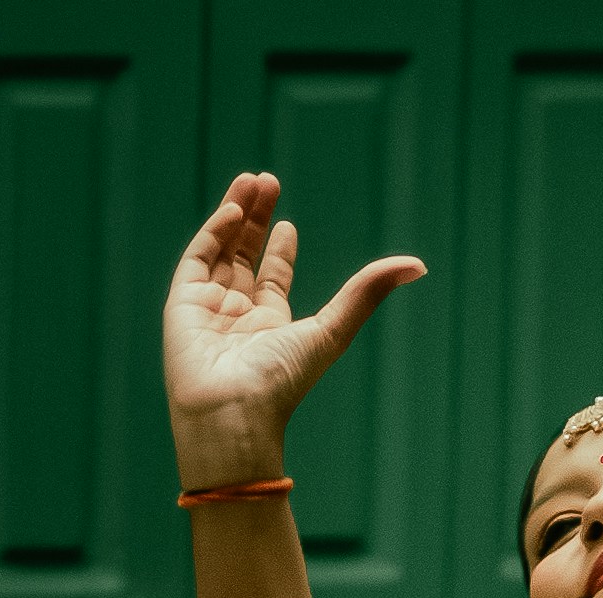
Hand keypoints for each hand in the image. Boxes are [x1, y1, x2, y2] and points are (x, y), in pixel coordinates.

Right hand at [165, 171, 424, 487]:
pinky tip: (236, 209)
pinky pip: (197, 258)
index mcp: (273, 328)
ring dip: (236, 214)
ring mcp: (210, 308)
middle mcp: (240, 316)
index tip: (287, 224)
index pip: (273, 281)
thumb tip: (419, 265)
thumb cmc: (282, 381)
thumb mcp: (332, 330)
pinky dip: (215, 231)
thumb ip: (367, 294)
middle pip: (246, 256)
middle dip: (257, 220)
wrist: (233, 411)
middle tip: (268, 180)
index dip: (279, 251)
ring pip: (221, 250)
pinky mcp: (183, 302)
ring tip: (253, 180)